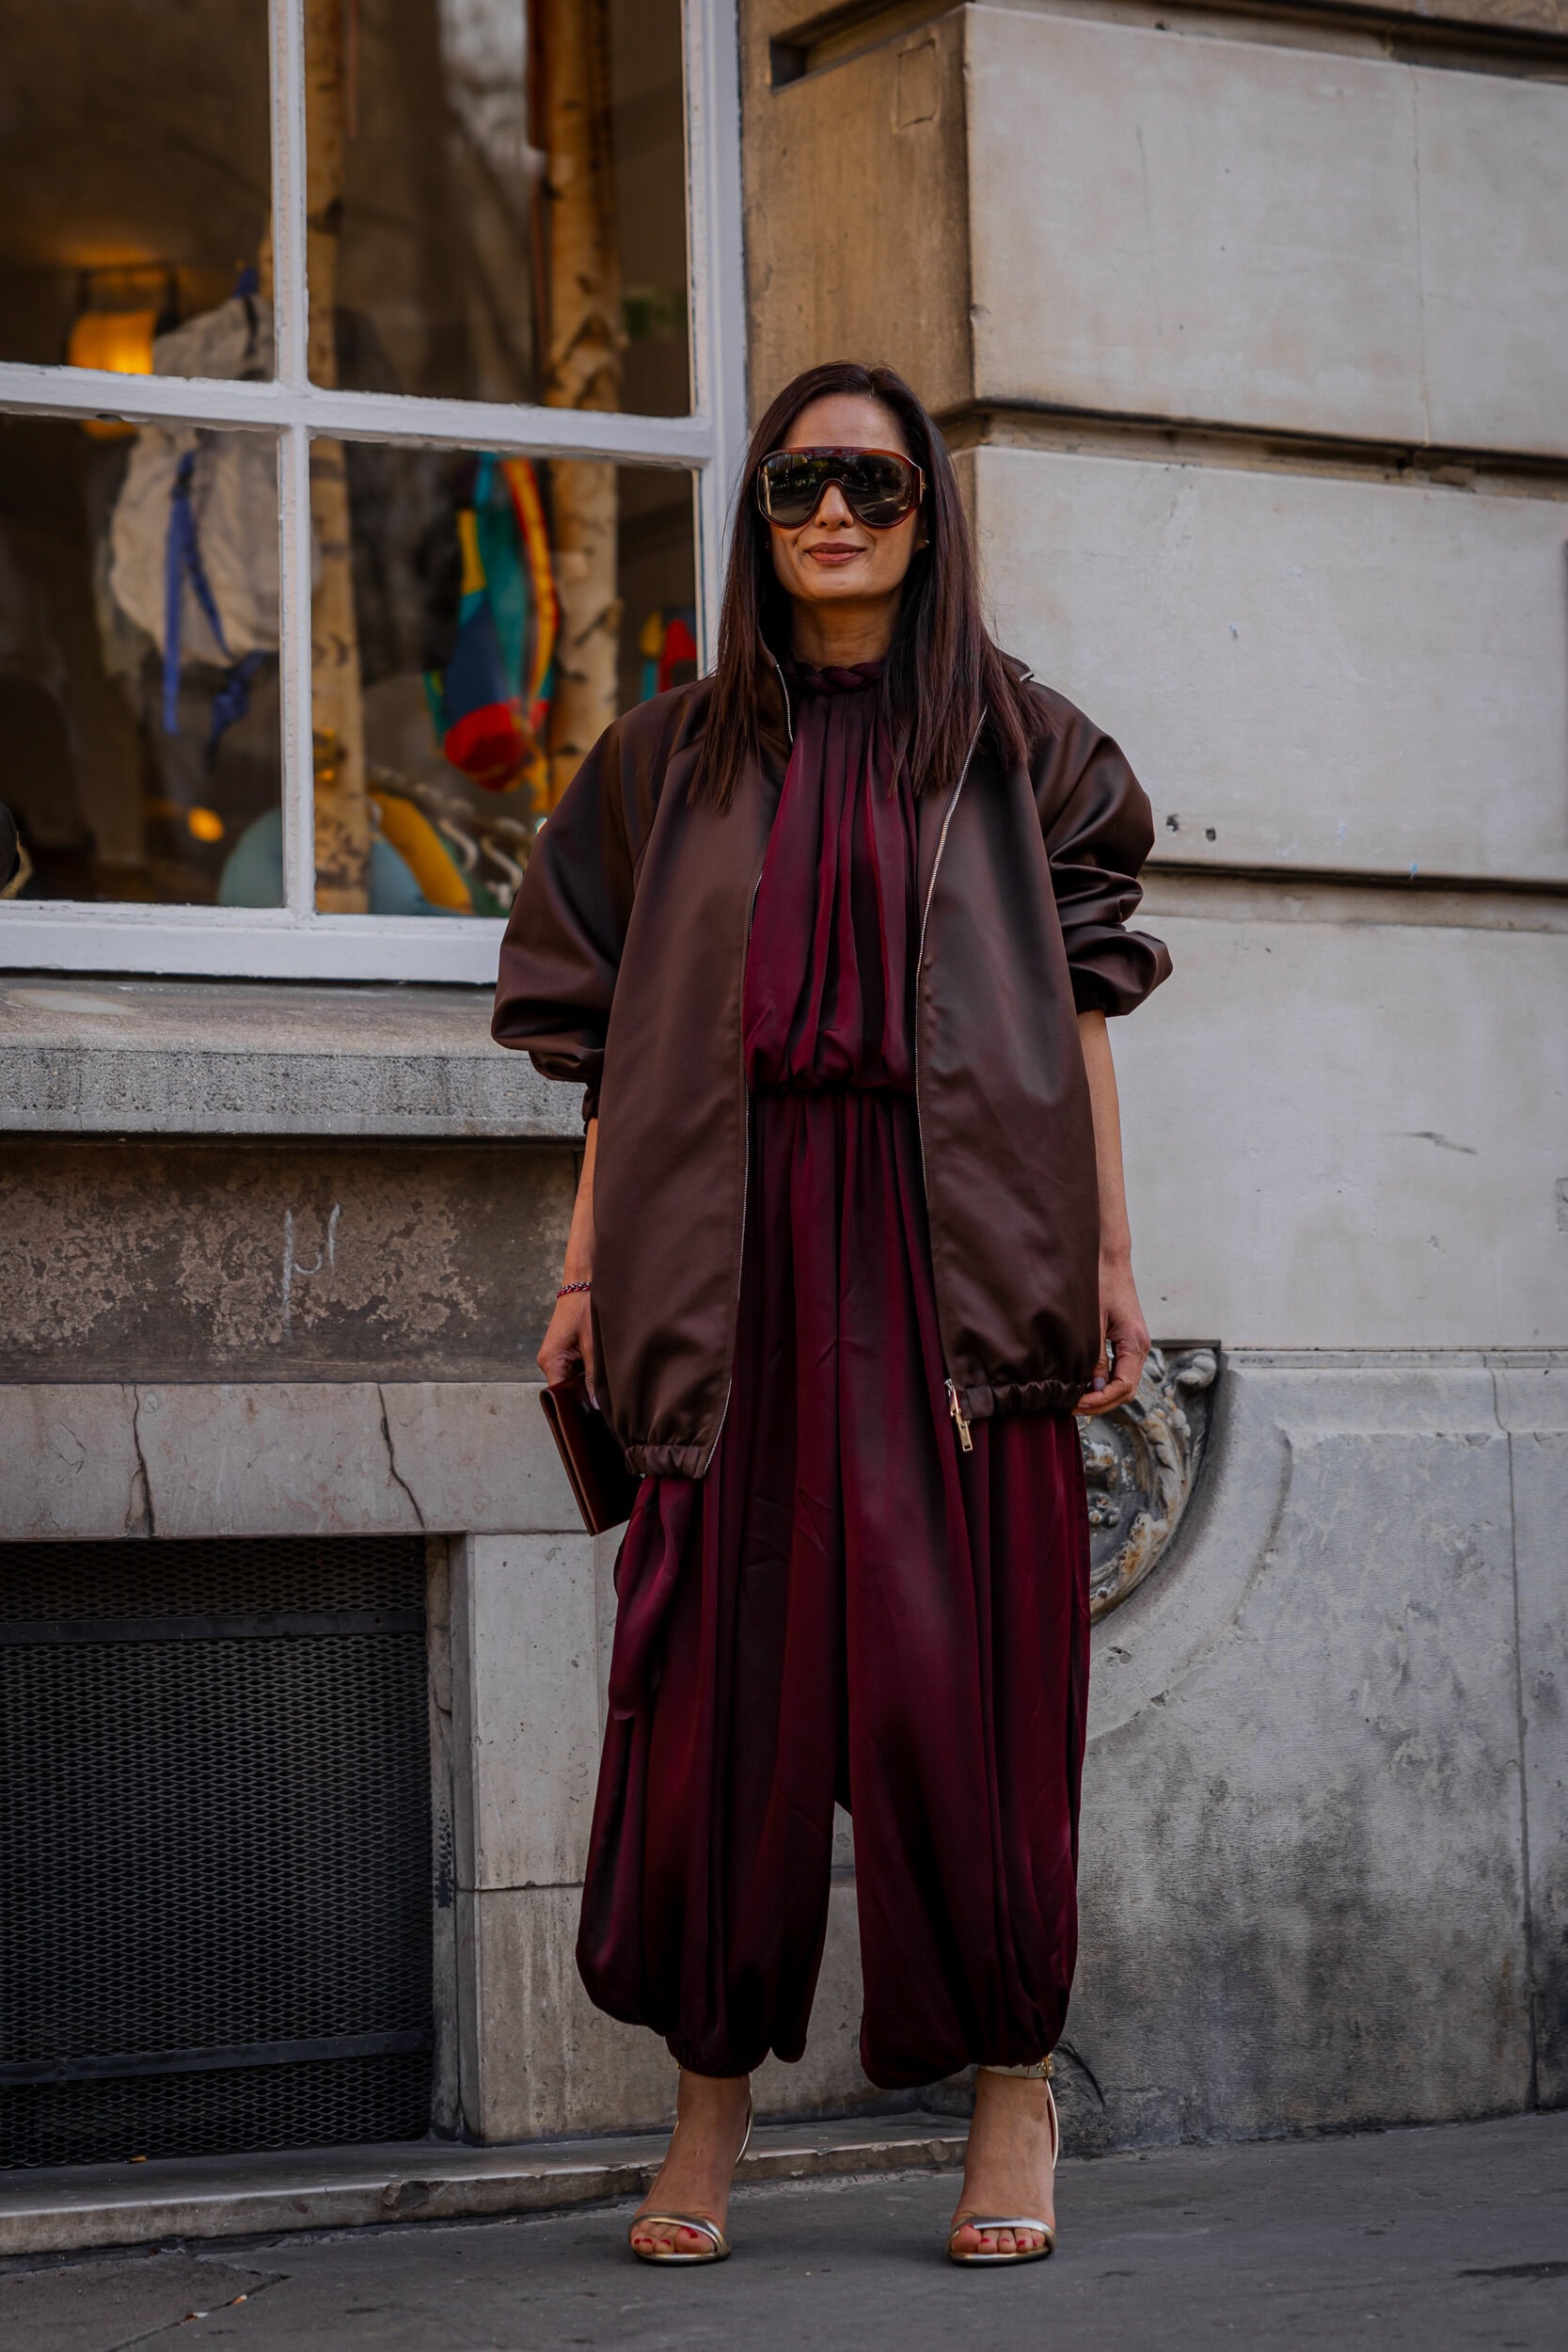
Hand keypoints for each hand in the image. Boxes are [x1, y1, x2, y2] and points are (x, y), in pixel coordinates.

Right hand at [538, 1286, 595, 1398]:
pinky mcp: (566, 1350)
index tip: (594, 1414)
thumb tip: (596, 1404)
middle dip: (585, 1394)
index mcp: (550, 1360)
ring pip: (573, 1379)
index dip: (576, 1407)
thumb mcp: (593, 1345)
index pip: (559, 1396)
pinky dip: (589, 1370)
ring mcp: (558, 1355)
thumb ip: (594, 1377)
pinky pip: (577, 1369)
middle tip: (606, 1400)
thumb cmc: (585, 1305)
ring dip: (588, 1381)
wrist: (584, 1279)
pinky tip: (602, 1368)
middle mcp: (550, 1360)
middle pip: (566, 1390)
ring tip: (606, 1382)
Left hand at [1076, 1255, 1148, 1416]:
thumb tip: (1094, 1386)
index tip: (1077, 1404)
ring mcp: (1134, 1344)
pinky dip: (1103, 1382)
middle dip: (1100, 1403)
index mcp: (1135, 1342)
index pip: (1124, 1386)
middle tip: (1071, 1407)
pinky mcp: (1125, 1340)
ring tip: (1075, 1400)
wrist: (1109, 1258)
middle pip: (1125, 1390)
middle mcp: (1139, 1346)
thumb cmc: (1101, 1283)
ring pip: (1123, 1383)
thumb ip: (1095, 1356)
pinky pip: (1119, 1370)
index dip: (1100, 1401)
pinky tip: (1083, 1384)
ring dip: (1101, 1395)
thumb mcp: (1093, 1321)